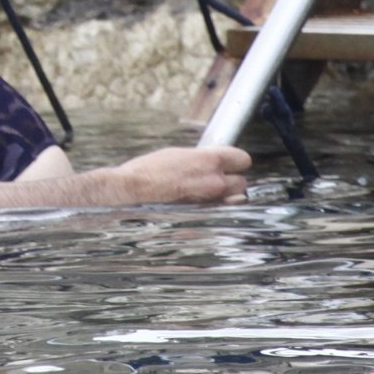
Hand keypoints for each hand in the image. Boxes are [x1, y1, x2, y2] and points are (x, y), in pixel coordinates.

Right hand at [111, 145, 250, 204]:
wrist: (130, 192)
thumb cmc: (147, 172)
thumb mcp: (177, 155)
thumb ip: (200, 159)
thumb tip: (209, 162)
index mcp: (210, 160)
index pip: (242, 159)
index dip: (234, 162)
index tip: (227, 164)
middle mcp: (216, 182)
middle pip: (241, 182)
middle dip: (230, 182)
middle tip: (213, 181)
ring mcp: (211, 202)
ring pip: (233, 200)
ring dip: (224, 197)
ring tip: (204, 195)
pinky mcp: (203, 218)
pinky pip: (219, 213)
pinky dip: (213, 210)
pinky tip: (196, 206)